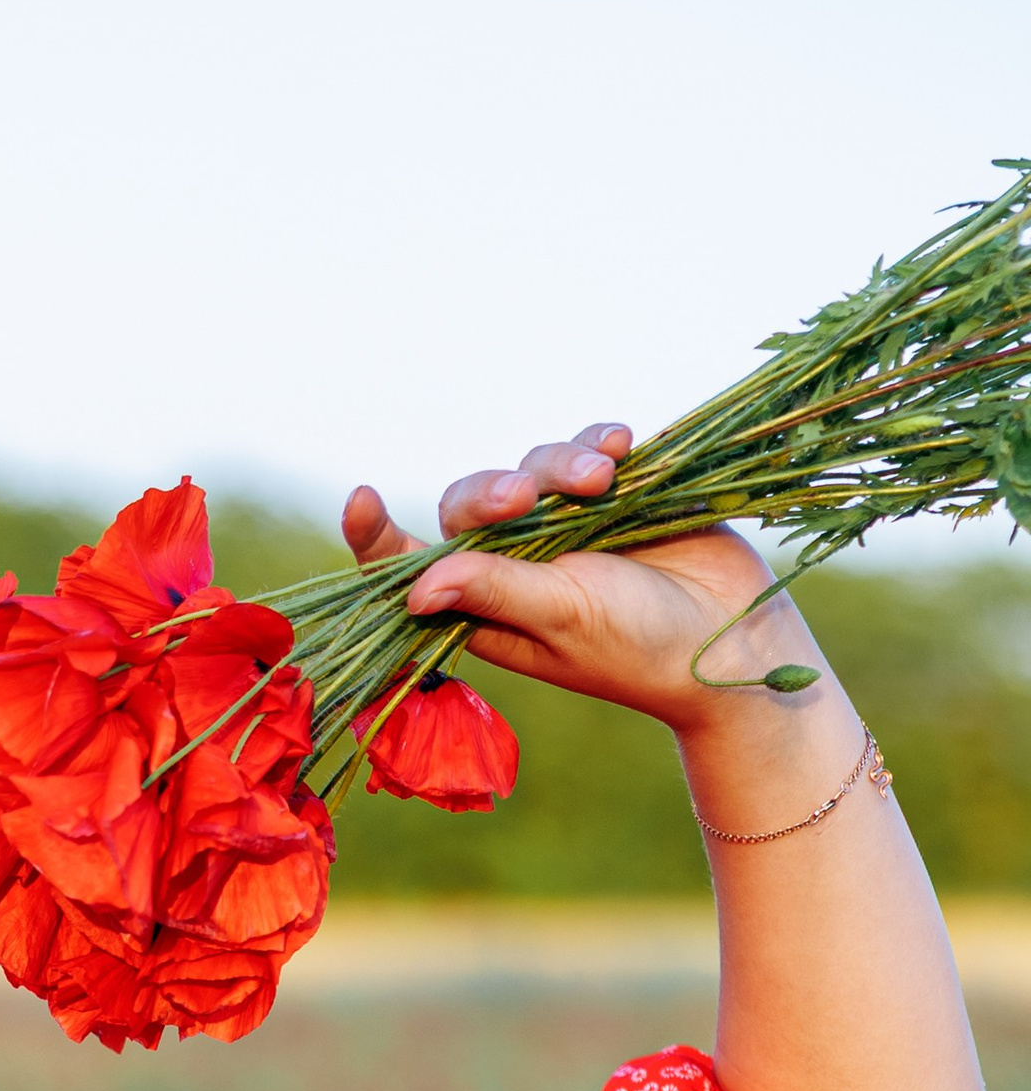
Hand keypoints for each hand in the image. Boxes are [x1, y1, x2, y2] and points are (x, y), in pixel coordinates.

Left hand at [341, 425, 823, 734]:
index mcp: (487, 607)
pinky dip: (598, 441)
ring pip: (532, 466)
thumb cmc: (638, 649)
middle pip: (470, 503)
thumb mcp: (560, 619)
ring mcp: (566, 526)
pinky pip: (587, 448)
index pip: (413, 570)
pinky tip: (622, 447)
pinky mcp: (614, 493)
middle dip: (493, 492)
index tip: (358, 499)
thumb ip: (494, 591)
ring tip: (603, 480)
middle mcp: (517, 564)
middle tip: (526, 499)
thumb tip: (416, 586)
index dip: (378, 539)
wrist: (731, 637)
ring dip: (560, 463)